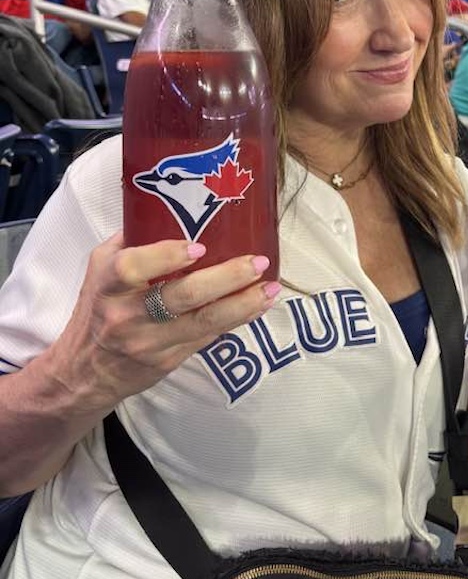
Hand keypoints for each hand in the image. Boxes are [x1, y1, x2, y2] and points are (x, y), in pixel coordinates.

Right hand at [47, 234, 279, 407]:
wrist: (85, 372)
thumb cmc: (98, 307)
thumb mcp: (99, 267)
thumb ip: (131, 240)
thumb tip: (172, 206)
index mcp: (108, 284)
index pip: (132, 268)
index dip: (166, 256)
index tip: (199, 247)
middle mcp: (128, 315)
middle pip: (182, 296)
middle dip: (226, 278)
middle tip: (257, 262)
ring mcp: (151, 341)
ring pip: (204, 322)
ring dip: (243, 303)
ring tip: (271, 288)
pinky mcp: (169, 360)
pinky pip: (209, 337)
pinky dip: (238, 319)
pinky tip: (259, 304)